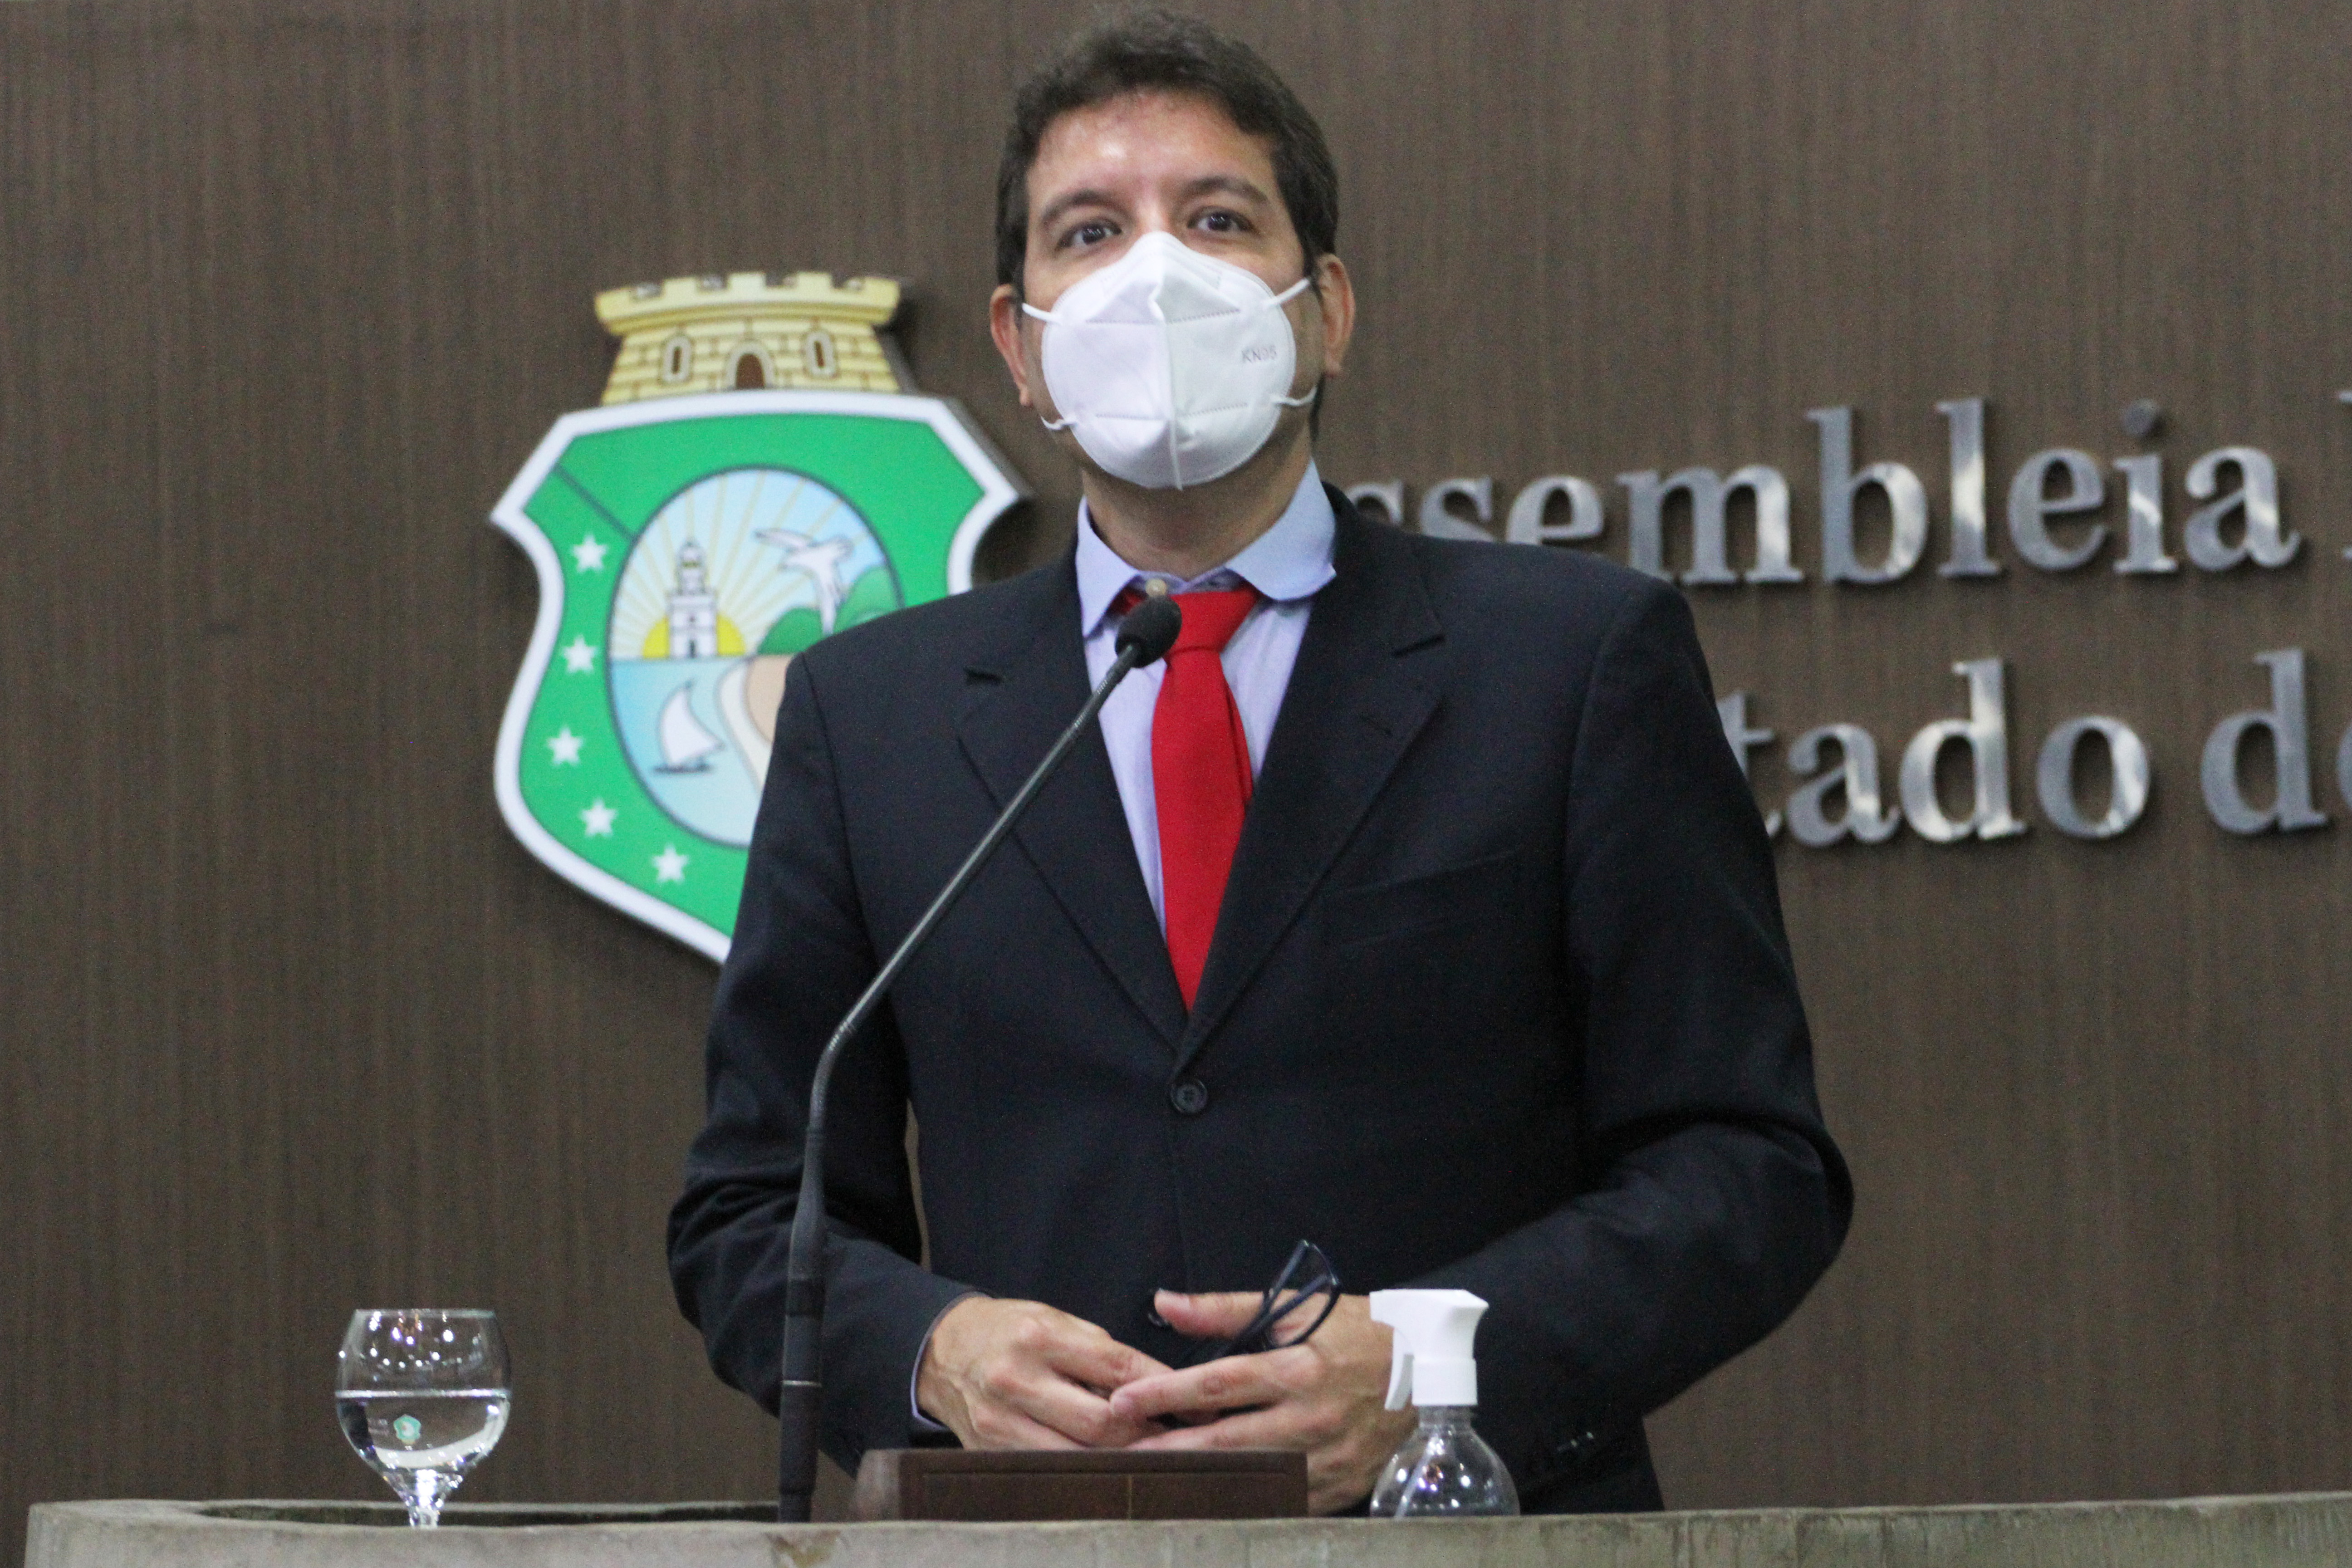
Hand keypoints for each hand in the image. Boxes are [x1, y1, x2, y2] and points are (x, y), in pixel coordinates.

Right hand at [915, 1296, 1171, 1449]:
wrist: (943, 1350)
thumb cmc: (1009, 1331)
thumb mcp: (1054, 1320)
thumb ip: (1100, 1350)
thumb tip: (1154, 1384)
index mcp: (1039, 1337)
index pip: (1115, 1366)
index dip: (1161, 1386)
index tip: (1193, 1400)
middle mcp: (1017, 1380)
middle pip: (1099, 1422)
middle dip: (1145, 1432)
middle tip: (1177, 1433)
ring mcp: (1001, 1421)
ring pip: (1077, 1455)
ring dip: (1119, 1457)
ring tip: (1150, 1453)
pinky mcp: (991, 1450)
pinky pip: (1049, 1468)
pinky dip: (1082, 1468)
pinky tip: (1104, 1462)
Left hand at [1108, 1291, 1415, 1514]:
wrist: (1428, 1370)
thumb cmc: (1356, 1332)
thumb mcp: (1297, 1310)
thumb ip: (1224, 1310)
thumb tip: (1165, 1303)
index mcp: (1296, 1370)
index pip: (1216, 1385)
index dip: (1164, 1395)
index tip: (1122, 1402)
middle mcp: (1309, 1419)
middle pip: (1224, 1442)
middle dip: (1167, 1451)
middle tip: (1120, 1455)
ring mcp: (1325, 1459)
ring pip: (1249, 1478)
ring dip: (1198, 1480)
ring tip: (1151, 1480)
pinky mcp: (1338, 1487)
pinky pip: (1282, 1500)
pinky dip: (1244, 1499)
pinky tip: (1208, 1497)